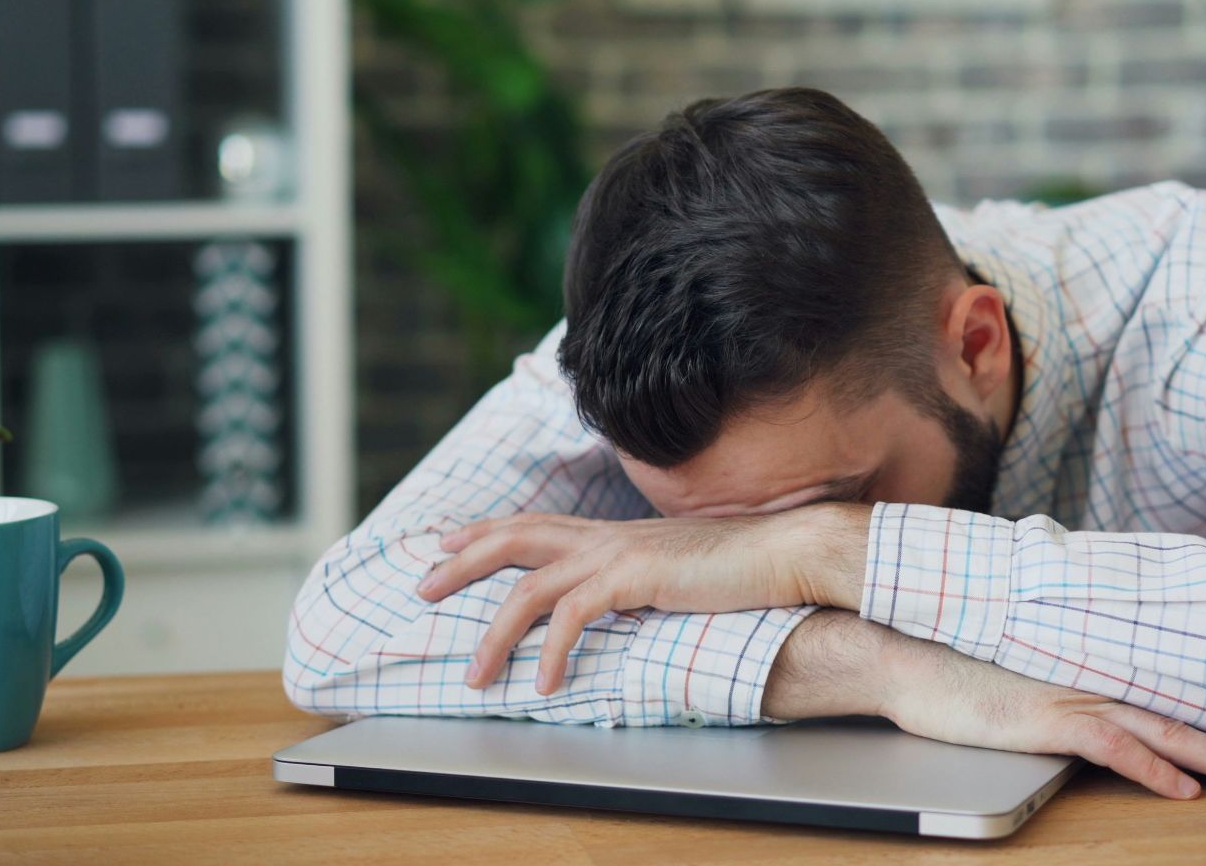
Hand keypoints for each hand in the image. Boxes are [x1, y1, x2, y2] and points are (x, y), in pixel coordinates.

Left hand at [416, 506, 868, 693]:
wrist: (784, 553)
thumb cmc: (742, 567)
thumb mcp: (677, 569)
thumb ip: (642, 578)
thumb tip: (622, 599)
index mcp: (615, 533)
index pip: (535, 523)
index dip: (486, 532)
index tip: (445, 545)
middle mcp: (607, 535)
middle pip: (514, 538)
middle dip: (462, 563)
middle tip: (421, 588)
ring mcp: (618, 553)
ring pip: (529, 587)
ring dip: (495, 634)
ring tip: (476, 675)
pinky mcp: (634, 578)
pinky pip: (573, 616)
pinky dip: (552, 652)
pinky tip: (546, 683)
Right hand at [764, 612, 1205, 800]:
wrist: (907, 653)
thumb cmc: (959, 664)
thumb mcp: (1027, 672)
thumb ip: (1069, 680)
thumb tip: (1100, 701)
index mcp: (1095, 666)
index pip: (1178, 697)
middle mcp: (1096, 677)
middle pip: (1190, 715)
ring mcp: (1074, 694)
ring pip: (1168, 730)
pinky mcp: (1047, 718)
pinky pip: (1113, 746)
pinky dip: (1154, 768)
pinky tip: (1185, 789)